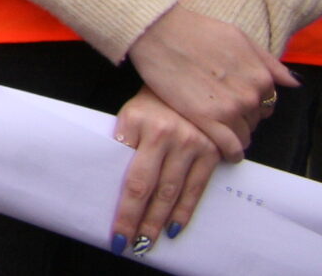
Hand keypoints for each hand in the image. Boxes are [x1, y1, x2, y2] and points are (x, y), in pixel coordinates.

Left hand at [111, 88, 220, 248]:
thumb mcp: (129, 115)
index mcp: (139, 124)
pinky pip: (198, 187)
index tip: (117, 232)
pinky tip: (176, 226)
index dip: (125, 209)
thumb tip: (113, 180)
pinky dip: (186, 210)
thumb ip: (124, 143)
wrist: (189, 80)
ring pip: (174, 192)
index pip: (130, 178)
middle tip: (134, 244)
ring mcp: (193, 144)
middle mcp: (168, 136)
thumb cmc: (151, 101)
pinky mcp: (212, 151)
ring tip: (151, 240)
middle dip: (141, 221)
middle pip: (152, 189)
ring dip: (162, 220)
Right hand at [126, 6, 296, 161]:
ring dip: (235, 134)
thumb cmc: (195, 30)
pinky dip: (230, 152)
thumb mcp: (239, 37)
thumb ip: (268, 62)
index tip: (237, 103)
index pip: (267, 102)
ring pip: (244, 135)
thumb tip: (292, 81)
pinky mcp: (206, 120)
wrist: (158, 31)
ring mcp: (229, 109)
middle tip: (221, 110)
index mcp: (260, 76)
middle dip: (241, 117)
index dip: (251, 103)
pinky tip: (224, 151)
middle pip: (255, 119)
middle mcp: (250, 95)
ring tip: (219, 128)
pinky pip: (229, 147)